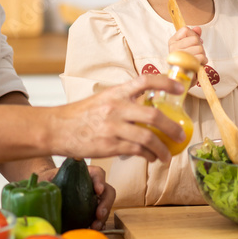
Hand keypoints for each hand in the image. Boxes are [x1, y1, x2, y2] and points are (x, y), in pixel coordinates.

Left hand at [35, 164, 114, 229]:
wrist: (49, 188)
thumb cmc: (50, 180)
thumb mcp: (48, 177)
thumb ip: (48, 179)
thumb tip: (47, 185)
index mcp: (86, 173)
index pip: (98, 173)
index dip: (100, 181)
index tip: (98, 190)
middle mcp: (93, 185)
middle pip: (107, 191)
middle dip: (106, 203)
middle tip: (99, 214)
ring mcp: (94, 199)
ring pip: (106, 206)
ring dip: (103, 217)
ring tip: (95, 226)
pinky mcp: (92, 211)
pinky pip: (100, 217)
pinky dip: (99, 224)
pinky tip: (93, 230)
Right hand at [48, 74, 185, 162]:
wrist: (56, 128)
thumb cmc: (81, 115)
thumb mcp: (103, 99)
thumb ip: (124, 101)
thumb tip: (148, 107)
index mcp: (116, 92)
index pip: (145, 81)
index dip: (165, 83)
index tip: (180, 89)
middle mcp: (116, 107)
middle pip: (153, 115)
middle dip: (172, 127)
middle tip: (180, 135)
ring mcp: (113, 127)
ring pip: (148, 138)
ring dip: (162, 148)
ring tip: (167, 155)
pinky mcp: (109, 146)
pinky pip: (137, 151)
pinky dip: (148, 155)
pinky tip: (151, 158)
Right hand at [169, 26, 206, 65]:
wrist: (183, 74)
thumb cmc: (186, 58)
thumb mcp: (188, 44)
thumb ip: (193, 34)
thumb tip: (198, 29)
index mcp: (172, 41)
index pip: (186, 29)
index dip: (193, 34)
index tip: (192, 42)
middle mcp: (173, 48)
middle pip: (195, 39)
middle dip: (199, 45)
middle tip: (196, 51)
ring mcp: (179, 57)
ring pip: (199, 48)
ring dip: (202, 53)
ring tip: (197, 57)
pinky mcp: (187, 65)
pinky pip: (201, 57)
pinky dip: (204, 60)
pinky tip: (199, 62)